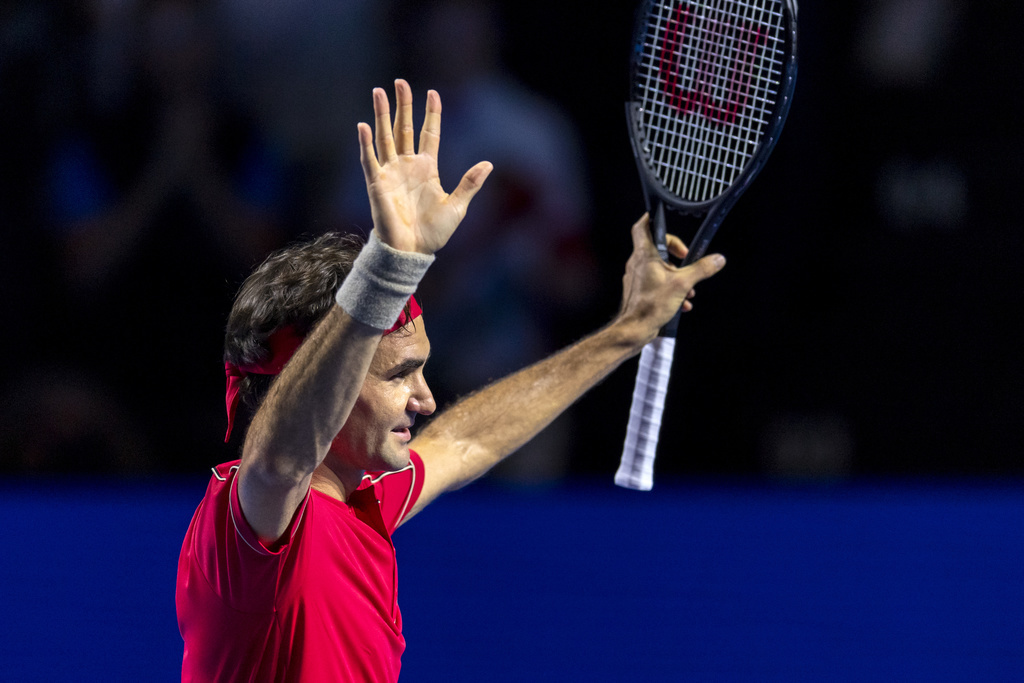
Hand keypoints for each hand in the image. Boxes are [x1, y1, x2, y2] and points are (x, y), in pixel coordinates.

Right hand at [357, 79, 492, 254]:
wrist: (413, 252)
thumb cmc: (434, 233)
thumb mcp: (457, 206)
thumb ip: (470, 184)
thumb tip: (489, 164)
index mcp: (427, 168)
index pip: (428, 133)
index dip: (431, 114)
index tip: (433, 93)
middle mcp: (407, 166)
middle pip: (403, 128)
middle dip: (402, 105)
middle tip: (400, 82)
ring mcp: (390, 173)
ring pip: (385, 137)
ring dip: (382, 115)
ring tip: (379, 92)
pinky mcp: (377, 184)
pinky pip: (370, 160)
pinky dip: (365, 144)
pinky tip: (363, 125)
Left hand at [615, 213, 725, 344]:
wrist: (635, 329)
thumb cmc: (651, 305)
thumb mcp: (683, 284)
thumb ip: (701, 269)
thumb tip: (717, 259)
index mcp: (644, 255)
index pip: (642, 227)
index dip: (652, 219)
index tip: (663, 218)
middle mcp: (637, 263)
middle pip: (656, 247)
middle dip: (674, 252)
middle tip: (685, 258)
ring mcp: (637, 277)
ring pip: (659, 267)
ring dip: (676, 274)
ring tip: (688, 287)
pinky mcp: (639, 290)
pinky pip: (656, 282)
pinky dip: (670, 287)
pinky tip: (682, 301)